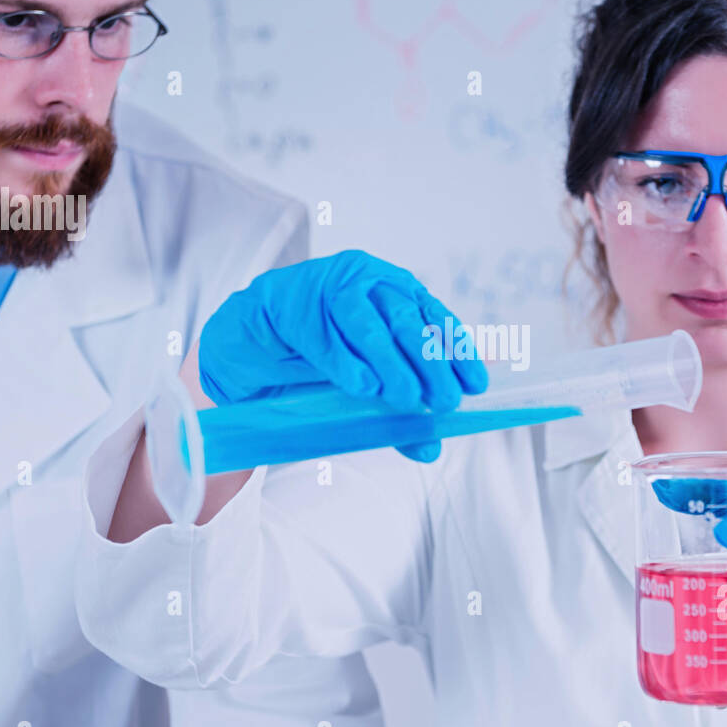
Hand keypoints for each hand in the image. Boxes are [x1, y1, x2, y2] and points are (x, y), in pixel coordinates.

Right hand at [198, 250, 488, 461]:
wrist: (250, 337)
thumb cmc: (317, 354)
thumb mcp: (364, 379)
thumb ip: (396, 408)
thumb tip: (431, 446)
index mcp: (394, 290)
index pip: (435, 318)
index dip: (457, 351)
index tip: (476, 385)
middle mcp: (367, 281)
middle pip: (407, 321)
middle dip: (430, 364)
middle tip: (445, 400)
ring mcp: (329, 288)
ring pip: (370, 325)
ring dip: (392, 365)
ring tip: (406, 401)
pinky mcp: (293, 306)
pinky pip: (325, 336)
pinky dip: (346, 364)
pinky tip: (364, 387)